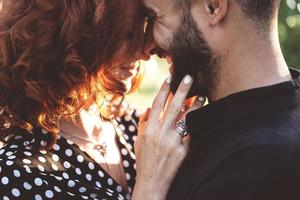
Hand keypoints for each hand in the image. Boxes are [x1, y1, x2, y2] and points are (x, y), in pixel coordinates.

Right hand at [132, 75, 204, 199]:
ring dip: (195, 105)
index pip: (157, 104)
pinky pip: (190, 134)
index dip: (164, 90)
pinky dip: (195, 124)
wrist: (152, 181)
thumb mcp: (139, 140)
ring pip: (186, 118)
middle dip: (182, 90)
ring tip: (202, 96)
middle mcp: (161, 133)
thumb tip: (149, 107)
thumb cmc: (144, 159)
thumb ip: (143, 123)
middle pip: (173, 107)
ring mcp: (173, 142)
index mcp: (149, 129)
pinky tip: (201, 116)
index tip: (170, 78)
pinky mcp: (183, 150)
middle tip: (189, 78)